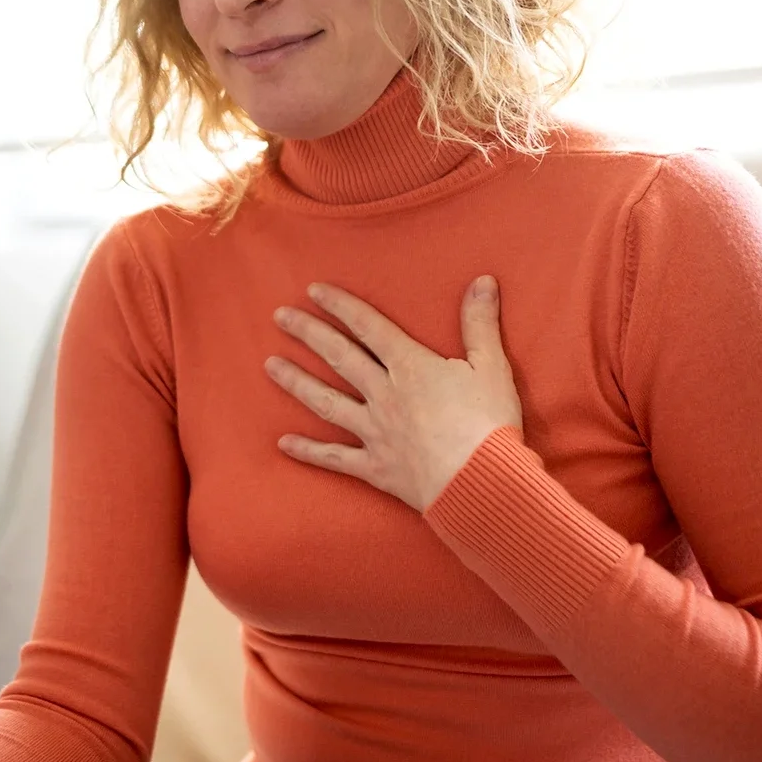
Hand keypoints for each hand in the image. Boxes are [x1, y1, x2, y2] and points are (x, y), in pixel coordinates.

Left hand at [266, 277, 522, 513]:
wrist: (481, 483)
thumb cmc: (489, 424)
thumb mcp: (492, 367)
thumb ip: (480, 323)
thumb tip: (483, 278)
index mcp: (410, 368)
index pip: (369, 327)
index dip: (341, 306)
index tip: (313, 291)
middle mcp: (384, 396)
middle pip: (340, 358)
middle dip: (308, 333)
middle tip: (280, 317)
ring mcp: (375, 432)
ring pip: (327, 402)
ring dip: (296, 382)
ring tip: (269, 365)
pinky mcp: (376, 468)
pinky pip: (335, 458)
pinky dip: (308, 451)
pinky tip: (283, 443)